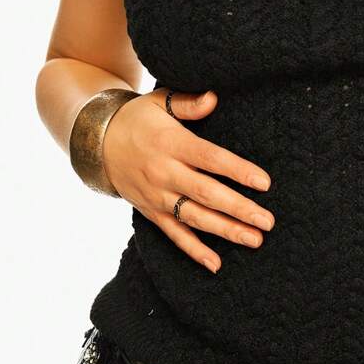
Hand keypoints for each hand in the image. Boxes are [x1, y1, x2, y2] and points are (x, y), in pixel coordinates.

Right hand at [102, 87, 273, 272]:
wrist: (96, 143)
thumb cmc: (137, 120)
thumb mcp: (158, 103)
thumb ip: (187, 104)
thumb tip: (213, 98)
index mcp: (171, 143)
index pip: (210, 158)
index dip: (237, 171)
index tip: (264, 183)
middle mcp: (165, 173)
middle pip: (207, 193)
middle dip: (239, 209)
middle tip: (267, 221)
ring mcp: (157, 196)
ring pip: (195, 218)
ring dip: (226, 231)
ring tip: (255, 240)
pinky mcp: (151, 212)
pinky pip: (175, 235)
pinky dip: (194, 251)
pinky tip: (216, 264)